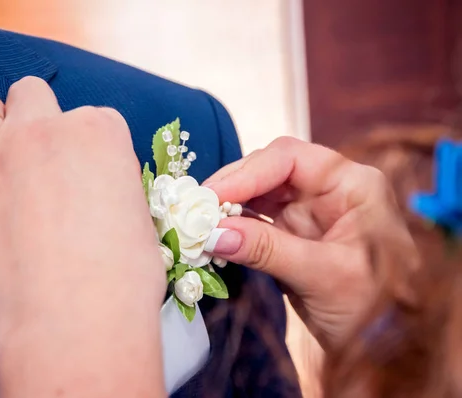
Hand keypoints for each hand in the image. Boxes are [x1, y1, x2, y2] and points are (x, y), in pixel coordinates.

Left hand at [0, 77, 164, 396]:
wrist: (78, 323)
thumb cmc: (124, 279)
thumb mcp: (139, 218)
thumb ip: (114, 187)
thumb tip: (99, 191)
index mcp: (98, 132)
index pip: (94, 118)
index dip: (92, 147)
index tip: (91, 175)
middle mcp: (42, 131)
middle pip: (31, 93)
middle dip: (36, 116)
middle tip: (42, 156)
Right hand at [203, 137, 415, 349]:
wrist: (387, 351)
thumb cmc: (378, 309)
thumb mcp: (324, 276)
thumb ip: (268, 250)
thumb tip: (213, 234)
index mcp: (351, 185)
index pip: (290, 159)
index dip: (247, 172)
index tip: (211, 195)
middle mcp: (327, 191)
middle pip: (268, 172)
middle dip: (232, 187)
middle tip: (195, 208)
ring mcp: (307, 215)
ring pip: (257, 196)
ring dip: (227, 207)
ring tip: (197, 221)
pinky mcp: (291, 238)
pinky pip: (255, 224)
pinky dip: (232, 229)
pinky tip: (213, 237)